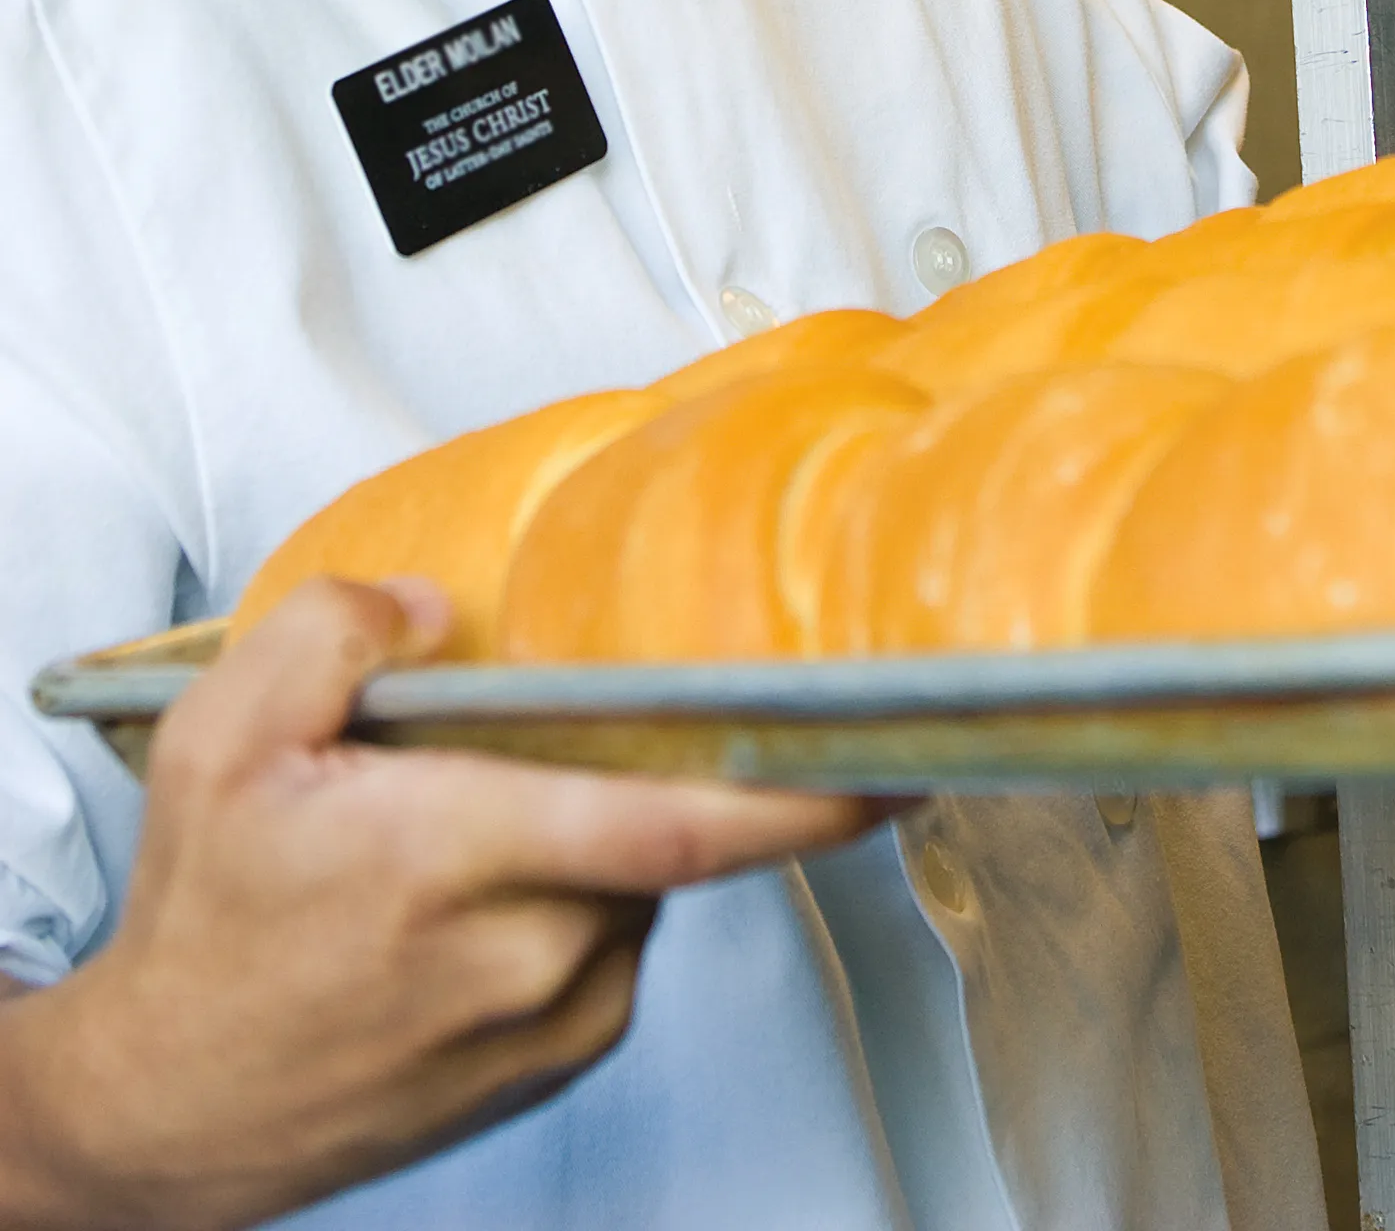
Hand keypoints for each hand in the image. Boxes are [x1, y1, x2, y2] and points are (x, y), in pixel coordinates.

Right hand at [0, 580, 882, 1230]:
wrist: (164, 1114)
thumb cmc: (200, 925)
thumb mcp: (218, 739)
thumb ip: (333, 633)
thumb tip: (445, 607)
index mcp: (458, 859)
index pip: (679, 826)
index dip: (808, 792)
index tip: (903, 746)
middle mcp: (530, 952)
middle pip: (667, 829)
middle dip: (661, 760)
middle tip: (635, 710)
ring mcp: (554, 1019)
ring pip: (644, 879)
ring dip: (603, 827)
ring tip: (486, 814)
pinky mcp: (559, 1061)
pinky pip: (618, 938)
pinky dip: (584, 890)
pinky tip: (488, 884)